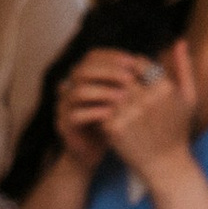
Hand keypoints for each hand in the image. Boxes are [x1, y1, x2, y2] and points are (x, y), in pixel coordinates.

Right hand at [55, 50, 157, 166]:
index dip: (111, 56)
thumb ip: (126, 80)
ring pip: (78, 91)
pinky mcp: (64, 125)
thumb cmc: (110, 121)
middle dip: (108, 71)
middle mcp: (69, 87)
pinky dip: (94, 113)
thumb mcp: (120, 98)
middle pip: (83, 70)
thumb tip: (143, 60)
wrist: (92, 152)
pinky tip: (111, 114)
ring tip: (123, 97)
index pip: (93, 56)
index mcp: (82, 76)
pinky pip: (75, 115)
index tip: (133, 62)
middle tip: (129, 78)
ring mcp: (64, 106)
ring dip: (102, 92)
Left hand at [96, 39, 200, 178]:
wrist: (166, 165)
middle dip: (114, 79)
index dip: (130, 68)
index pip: (137, 63)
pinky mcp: (115, 128)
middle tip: (110, 84)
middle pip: (120, 76)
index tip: (127, 75)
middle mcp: (147, 99)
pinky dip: (98, 108)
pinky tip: (99, 111)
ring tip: (103, 96)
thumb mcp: (189, 97)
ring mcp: (130, 114)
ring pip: (109, 91)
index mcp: (164, 87)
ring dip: (104, 92)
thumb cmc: (178, 130)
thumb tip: (180, 40)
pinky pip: (101, 110)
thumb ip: (184, 67)